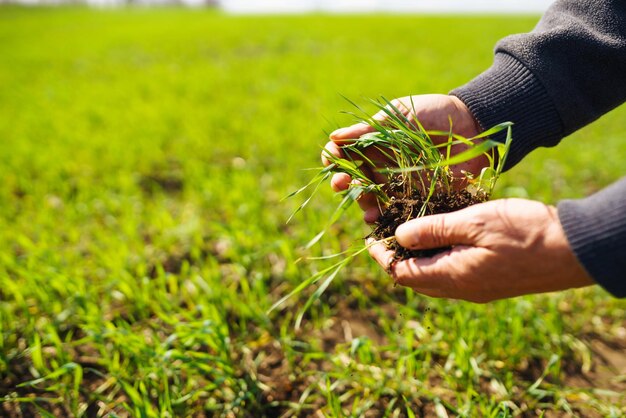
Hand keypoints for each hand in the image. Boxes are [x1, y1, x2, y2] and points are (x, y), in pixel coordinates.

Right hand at [322, 94, 484, 222]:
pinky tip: (374, 218)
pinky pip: (395, 211)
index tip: (332, 159)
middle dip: (341, 183)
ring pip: (369, 199)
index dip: (334, 158)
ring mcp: (396, 184)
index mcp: (373, 145)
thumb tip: (334, 137)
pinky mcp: (415, 198)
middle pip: (352, 180)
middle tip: (340, 183)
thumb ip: (368, 129)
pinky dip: (382, 217)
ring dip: (360, 203)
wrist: (472, 124)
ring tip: (358, 202)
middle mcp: (380, 166)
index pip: (344, 154)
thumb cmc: (433, 113)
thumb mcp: (398, 115)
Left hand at [368, 198, 593, 301]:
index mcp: (452, 277)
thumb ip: (433, 230)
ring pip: (432, 278)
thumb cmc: (524, 232)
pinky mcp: (490, 282)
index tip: (369, 237)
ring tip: (408, 231)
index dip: (381, 256)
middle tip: (385, 232)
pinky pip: (451, 275)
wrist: (572, 249)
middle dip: (394, 258)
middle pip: (414, 279)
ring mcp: (476, 288)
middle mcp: (461, 289)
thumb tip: (398, 236)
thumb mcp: (474, 222)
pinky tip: (440, 236)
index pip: (401, 273)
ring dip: (416, 259)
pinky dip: (436, 258)